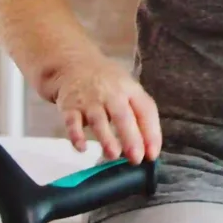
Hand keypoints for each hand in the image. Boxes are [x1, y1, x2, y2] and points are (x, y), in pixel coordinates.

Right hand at [43, 54, 161, 162]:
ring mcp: (89, 100)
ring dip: (106, 138)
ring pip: (98, 120)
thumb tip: (149, 148)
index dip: (151, 133)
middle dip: (131, 138)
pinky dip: (76, 135)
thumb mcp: (128, 89)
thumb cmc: (106, 82)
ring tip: (113, 155)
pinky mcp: (69, 106)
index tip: (152, 154)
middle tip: (136, 159)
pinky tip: (81, 148)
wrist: (73, 64)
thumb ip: (138, 114)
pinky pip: (72, 122)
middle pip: (123, 116)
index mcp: (130, 90)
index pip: (145, 110)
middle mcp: (111, 94)